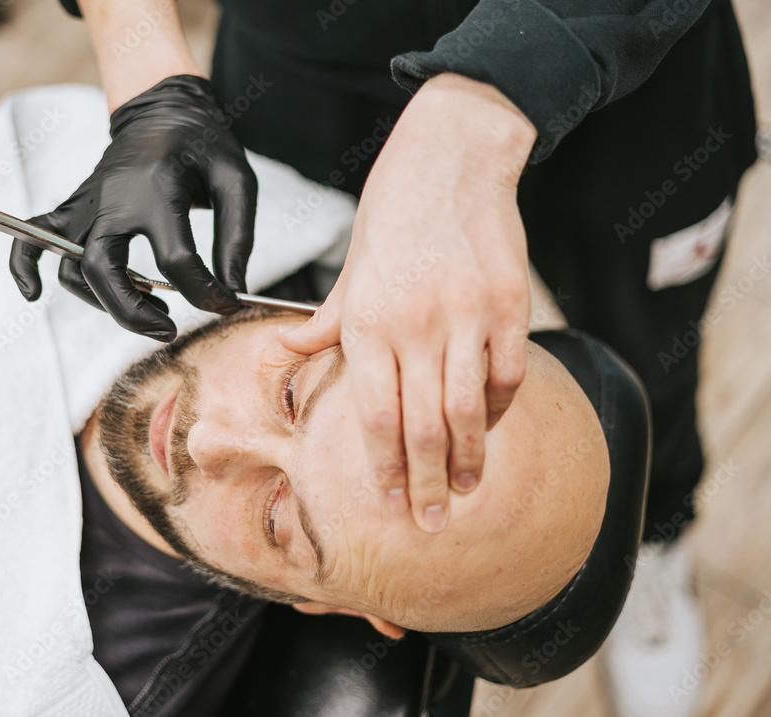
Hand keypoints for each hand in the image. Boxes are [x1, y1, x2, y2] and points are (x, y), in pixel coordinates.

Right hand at [9, 74, 257, 340]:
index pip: (175, 258)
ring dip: (104, 302)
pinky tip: (33, 294)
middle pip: (104, 270)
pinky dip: (24, 265)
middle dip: (134, 313)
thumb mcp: (236, 181)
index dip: (205, 292)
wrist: (163, 110)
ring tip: (153, 310)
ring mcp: (88, 203)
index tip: (226, 304)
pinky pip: (34, 235)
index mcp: (158, 188)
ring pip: (73, 268)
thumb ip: (238, 237)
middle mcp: (114, 198)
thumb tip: (233, 292)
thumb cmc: (202, 145)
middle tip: (170, 329)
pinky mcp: (74, 207)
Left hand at [280, 74, 535, 531]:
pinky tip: (491, 431)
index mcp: (367, 321)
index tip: (388, 501)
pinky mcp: (509, 304)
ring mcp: (466, 316)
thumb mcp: (348, 269)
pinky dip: (501, 410)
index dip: (383, 466)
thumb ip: (325, 322)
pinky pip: (509, 375)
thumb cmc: (391, 216)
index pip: (375, 415)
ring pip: (469, 410)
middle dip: (425, 483)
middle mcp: (415, 325)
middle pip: (422, 426)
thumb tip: (287, 351)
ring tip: (465, 491)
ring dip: (468, 459)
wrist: (450, 157)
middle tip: (430, 523)